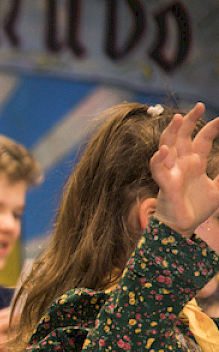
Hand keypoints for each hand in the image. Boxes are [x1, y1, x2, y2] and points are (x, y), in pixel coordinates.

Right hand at [151, 102, 218, 235]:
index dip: (212, 128)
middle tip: (198, 106)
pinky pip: (158, 169)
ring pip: (167, 146)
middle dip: (189, 121)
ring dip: (171, 132)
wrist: (184, 227)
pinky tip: (164, 150)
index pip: (202, 139)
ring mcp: (172, 172)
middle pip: (183, 136)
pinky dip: (158, 159)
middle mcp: (182, 163)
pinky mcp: (165, 184)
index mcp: (195, 163)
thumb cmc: (197, 208)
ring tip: (177, 119)